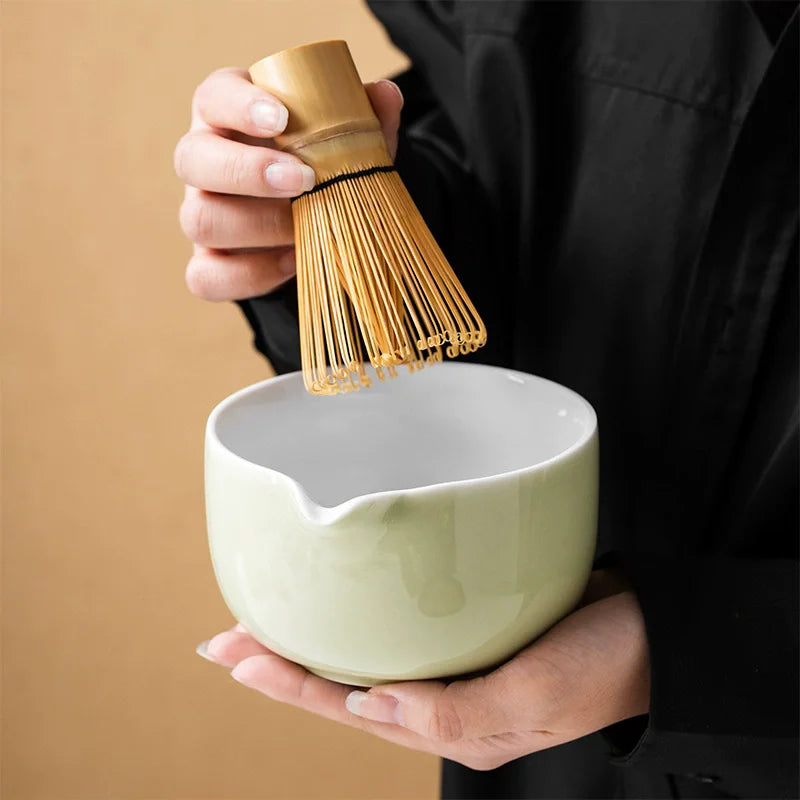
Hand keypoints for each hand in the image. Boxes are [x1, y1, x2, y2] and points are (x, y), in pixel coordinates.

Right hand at [174, 67, 403, 301]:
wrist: (310, 219)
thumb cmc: (317, 164)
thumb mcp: (342, 137)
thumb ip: (362, 118)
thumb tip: (387, 96)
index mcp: (227, 115)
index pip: (215, 97)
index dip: (240, 106)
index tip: (282, 118)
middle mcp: (203, 161)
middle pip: (191, 159)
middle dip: (247, 170)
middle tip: (303, 179)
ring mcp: (201, 212)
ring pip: (199, 219)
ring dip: (257, 227)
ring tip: (305, 227)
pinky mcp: (207, 262)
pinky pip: (206, 276)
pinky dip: (251, 274)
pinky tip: (291, 262)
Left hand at [197, 572, 649, 769]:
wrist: (650, 636)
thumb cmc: (603, 666)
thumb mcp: (534, 695)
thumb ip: (456, 710)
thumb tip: (375, 706)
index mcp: (451, 725)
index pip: (350, 707)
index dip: (289, 682)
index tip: (237, 656)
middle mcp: (443, 699)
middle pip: (345, 684)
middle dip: (284, 664)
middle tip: (227, 638)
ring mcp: (456, 667)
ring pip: (368, 657)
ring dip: (318, 641)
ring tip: (269, 623)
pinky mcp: (471, 632)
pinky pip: (403, 630)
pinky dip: (365, 618)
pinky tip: (348, 602)